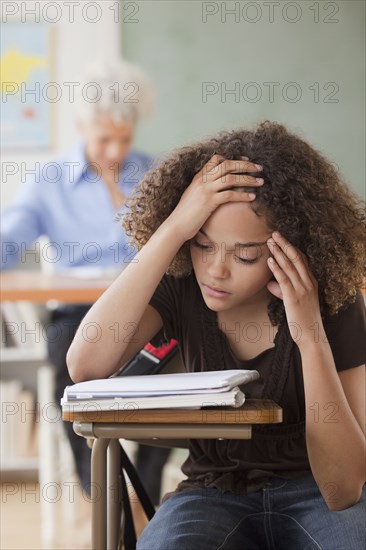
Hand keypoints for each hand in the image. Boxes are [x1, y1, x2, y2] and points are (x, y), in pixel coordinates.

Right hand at [167, 154, 263, 241]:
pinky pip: (230, 195)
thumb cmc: (185, 215)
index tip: (246, 161)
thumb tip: (216, 189)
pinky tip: (252, 197)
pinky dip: (243, 195)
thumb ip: (203, 189)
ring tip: (260, 182)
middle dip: (245, 165)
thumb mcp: (193, 196)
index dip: (233, 159)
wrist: (176, 226)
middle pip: (227, 165)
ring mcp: (205, 191)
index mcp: (198, 177)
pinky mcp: (209, 202)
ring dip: (248, 179)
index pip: (217, 159)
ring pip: (231, 178)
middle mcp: (202, 181)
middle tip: (259, 167)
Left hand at [266, 232, 322, 347]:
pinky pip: (284, 279)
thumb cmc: (302, 320)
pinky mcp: (294, 297)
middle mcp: (308, 283)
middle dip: (285, 245)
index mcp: (311, 282)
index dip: (292, 248)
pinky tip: (270, 260)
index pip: (302, 260)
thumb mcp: (294, 303)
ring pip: (290, 266)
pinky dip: (277, 268)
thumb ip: (283, 292)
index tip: (282, 239)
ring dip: (278, 252)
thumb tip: (270, 285)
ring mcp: (302, 289)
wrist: (311, 335)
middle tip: (275, 234)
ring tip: (270, 242)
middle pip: (296, 258)